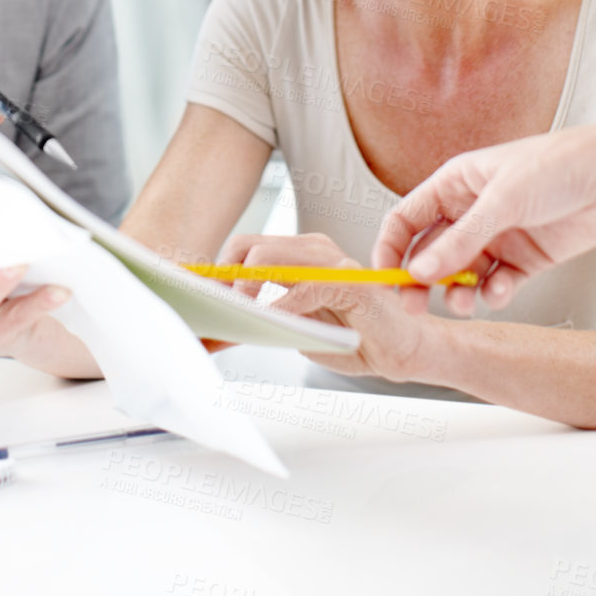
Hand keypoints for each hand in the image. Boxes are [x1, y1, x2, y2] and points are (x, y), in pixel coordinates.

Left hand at [216, 231, 425, 382]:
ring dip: (245, 288)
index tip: (193, 299)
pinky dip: (282, 305)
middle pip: (247, 246)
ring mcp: (330, 261)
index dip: (215, 273)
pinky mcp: (350, 281)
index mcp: (296, 255)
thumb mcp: (294, 330)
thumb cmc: (351, 337)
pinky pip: (305, 285)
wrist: (403, 349)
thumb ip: (259, 322)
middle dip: (223, 280)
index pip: (243, 248)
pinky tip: (274, 322)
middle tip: (217, 313)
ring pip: (269, 257)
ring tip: (239, 316)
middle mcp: (311, 249)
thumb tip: (212, 331)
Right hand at [374, 121, 595, 314]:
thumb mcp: (502, 199)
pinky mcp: (525, 259)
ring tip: (464, 303)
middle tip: (415, 306)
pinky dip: (494, 293)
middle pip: (430, 252)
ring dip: (458, 292)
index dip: (391, 247)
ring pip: (462, 275)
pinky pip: (497, 285)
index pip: (407, 218)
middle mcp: (471, 212)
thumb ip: (461, 240)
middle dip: (420, 280)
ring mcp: (498, 237)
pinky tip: (502, 290)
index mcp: (455, 185)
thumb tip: (420, 271)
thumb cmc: (558, 164)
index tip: (384, 276)